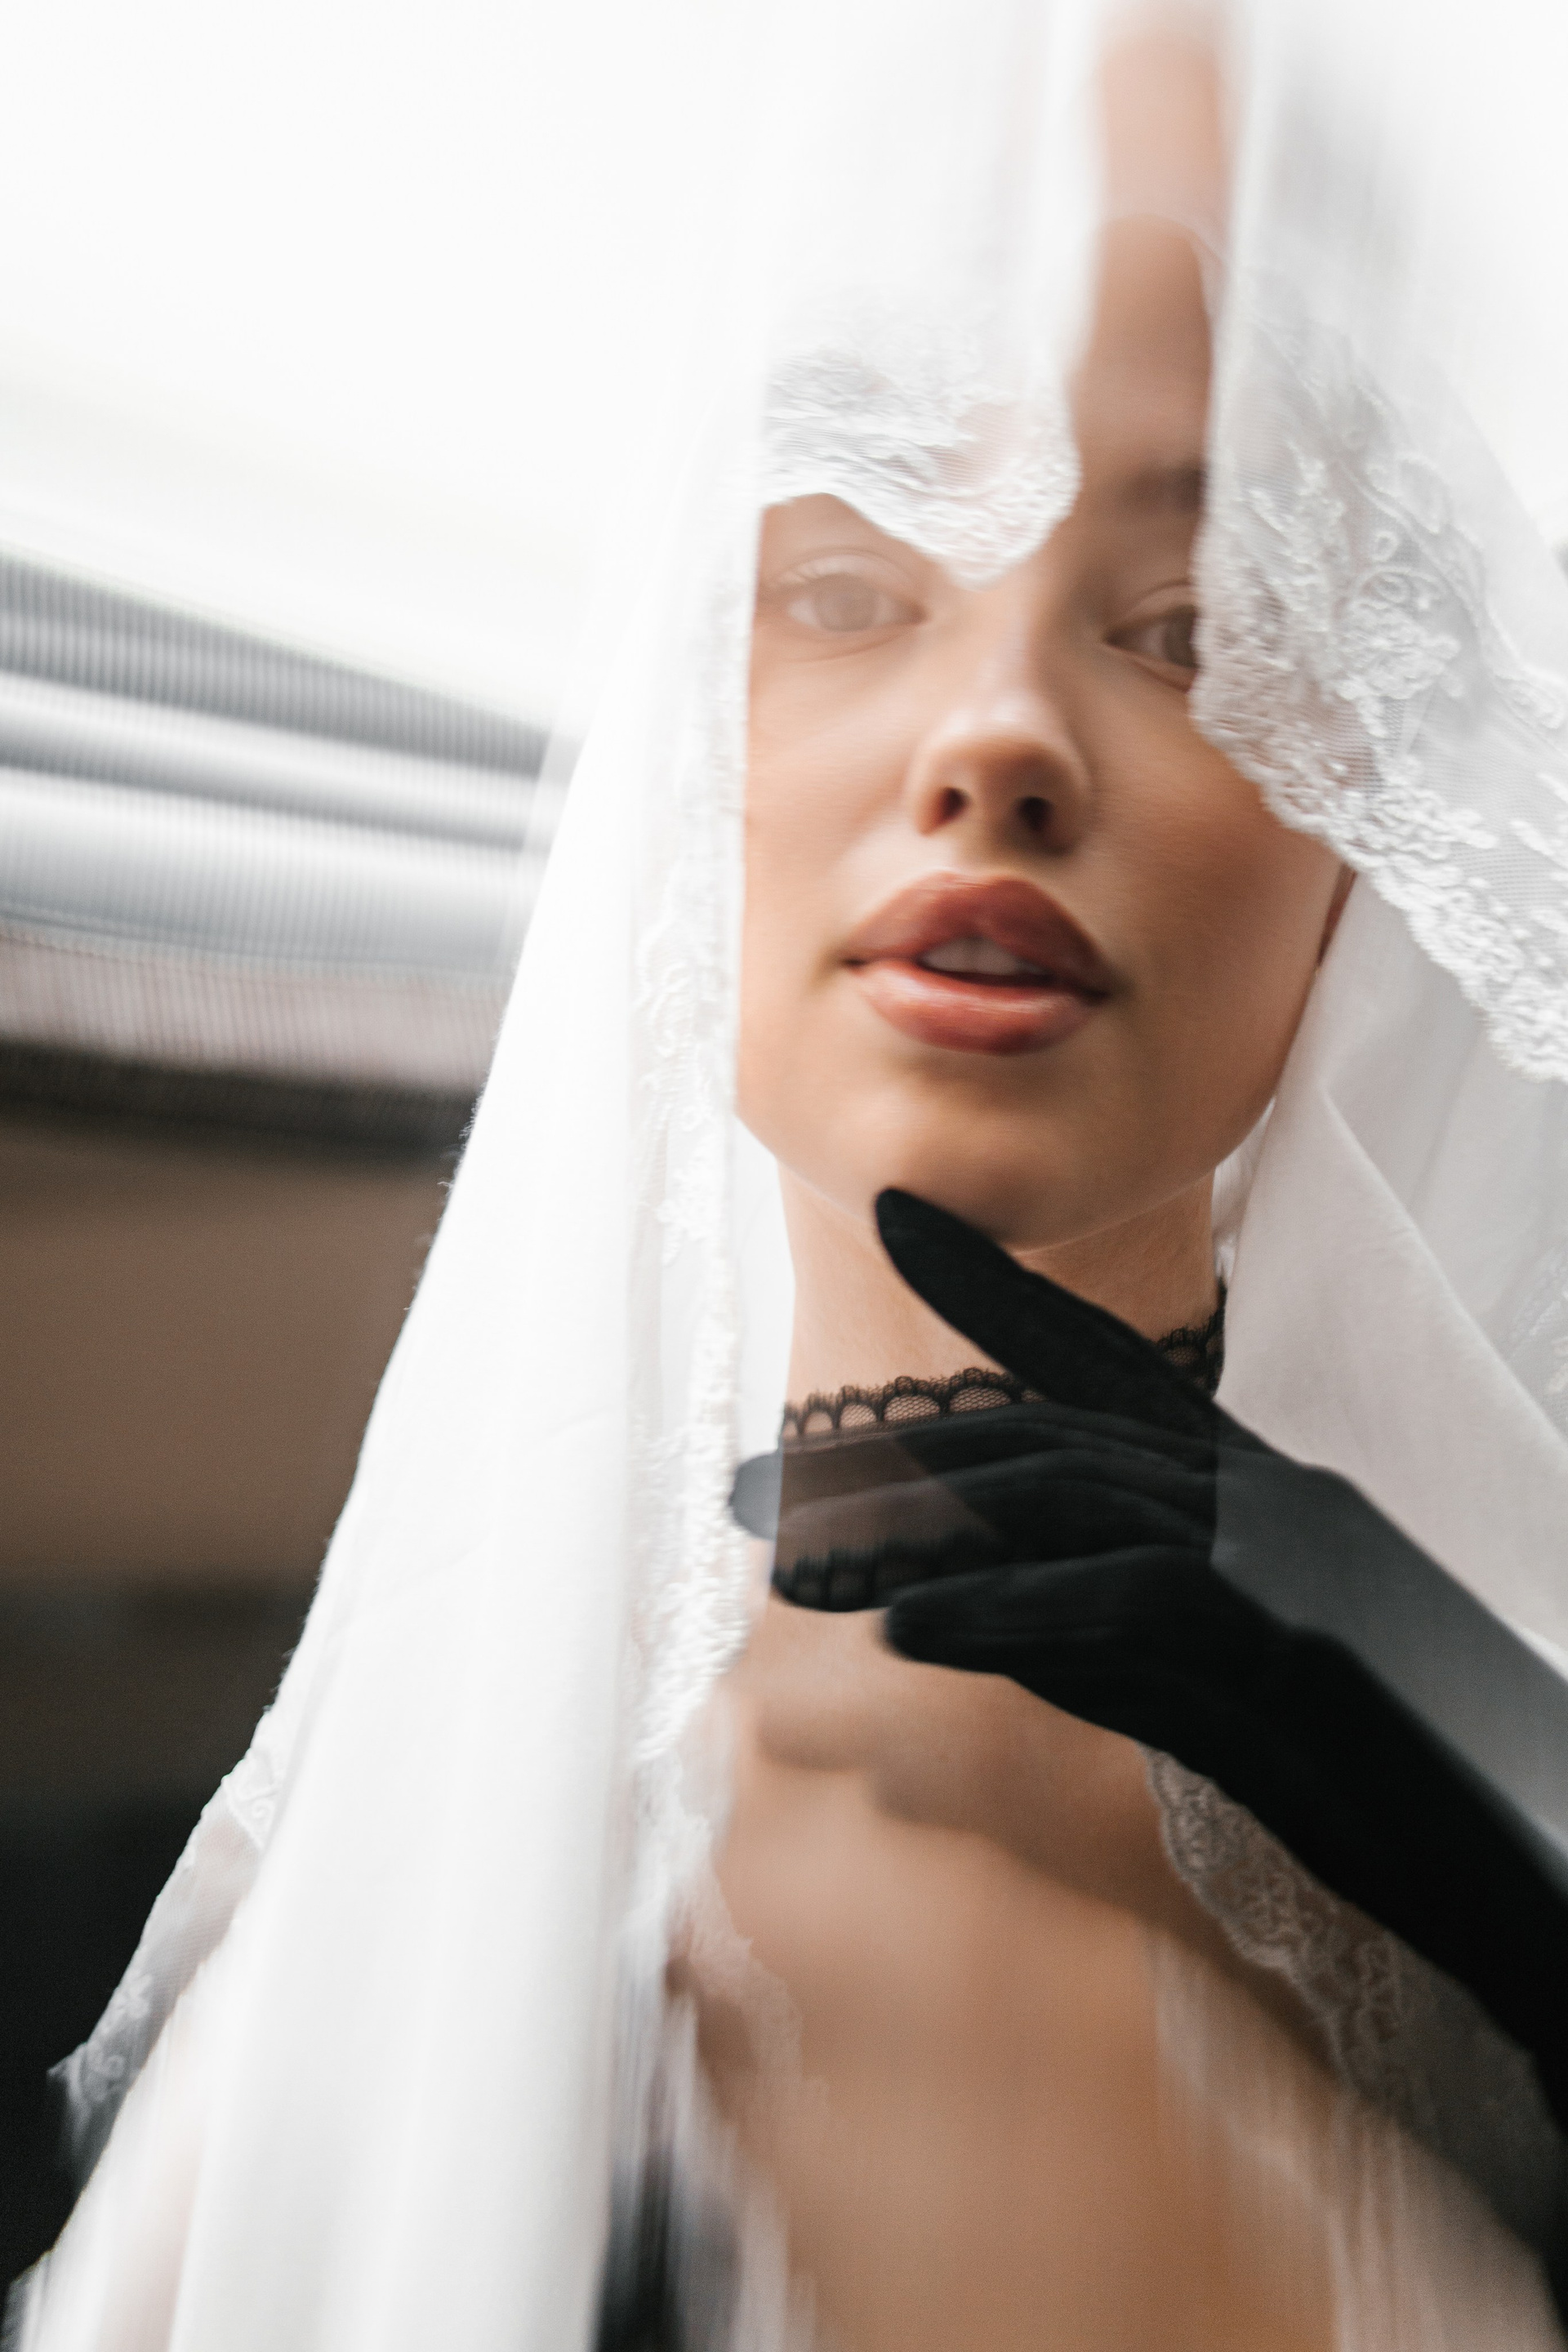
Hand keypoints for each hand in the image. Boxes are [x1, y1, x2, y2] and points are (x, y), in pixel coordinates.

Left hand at [737, 1189, 1567, 2157]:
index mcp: (1254, 1491)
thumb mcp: (1222, 1700)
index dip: (1000, 1288)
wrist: (1549, 1848)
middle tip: (754, 1492)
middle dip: (895, 1458)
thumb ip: (1101, 1637)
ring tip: (794, 1579)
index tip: (899, 1217)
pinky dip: (1012, 1608)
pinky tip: (913, 1628)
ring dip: (920, 1530)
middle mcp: (1267, 1490)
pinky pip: (1131, 1595)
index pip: (1109, 1362)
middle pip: (1056, 1428)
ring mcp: (1291, 1548)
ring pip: (1077, 1490)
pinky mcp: (1302, 1632)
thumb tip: (964, 1603)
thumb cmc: (1396, 1780)